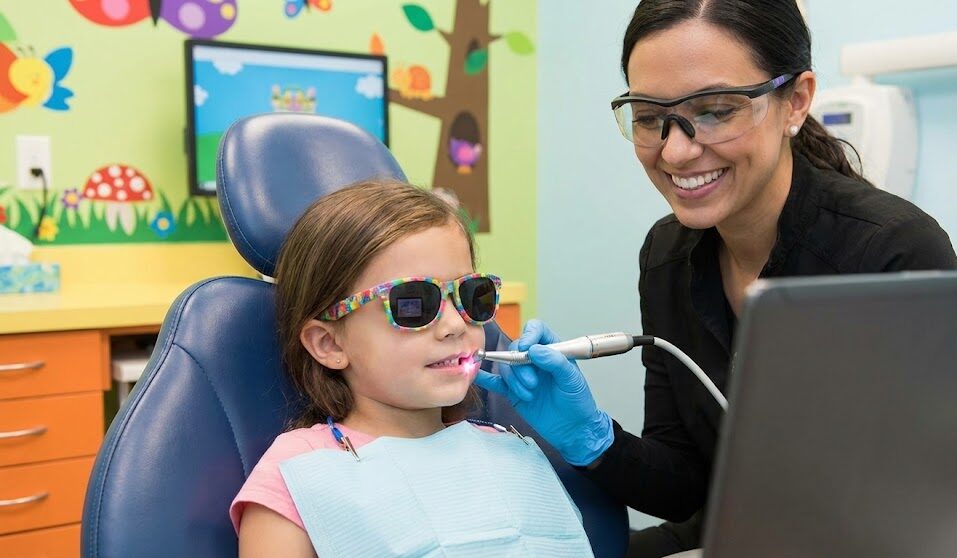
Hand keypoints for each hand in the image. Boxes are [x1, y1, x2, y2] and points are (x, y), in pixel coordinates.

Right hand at [474, 319, 612, 465]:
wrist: (572, 429)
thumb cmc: (577, 402)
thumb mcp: (571, 379)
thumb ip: (555, 362)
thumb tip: (534, 349)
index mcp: (552, 349)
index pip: (536, 330)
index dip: (528, 335)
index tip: (526, 349)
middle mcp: (535, 359)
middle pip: (516, 349)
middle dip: (520, 366)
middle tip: (532, 384)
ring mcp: (522, 375)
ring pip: (506, 367)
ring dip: (514, 381)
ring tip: (528, 395)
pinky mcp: (513, 391)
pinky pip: (495, 382)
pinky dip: (485, 378)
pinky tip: (476, 376)